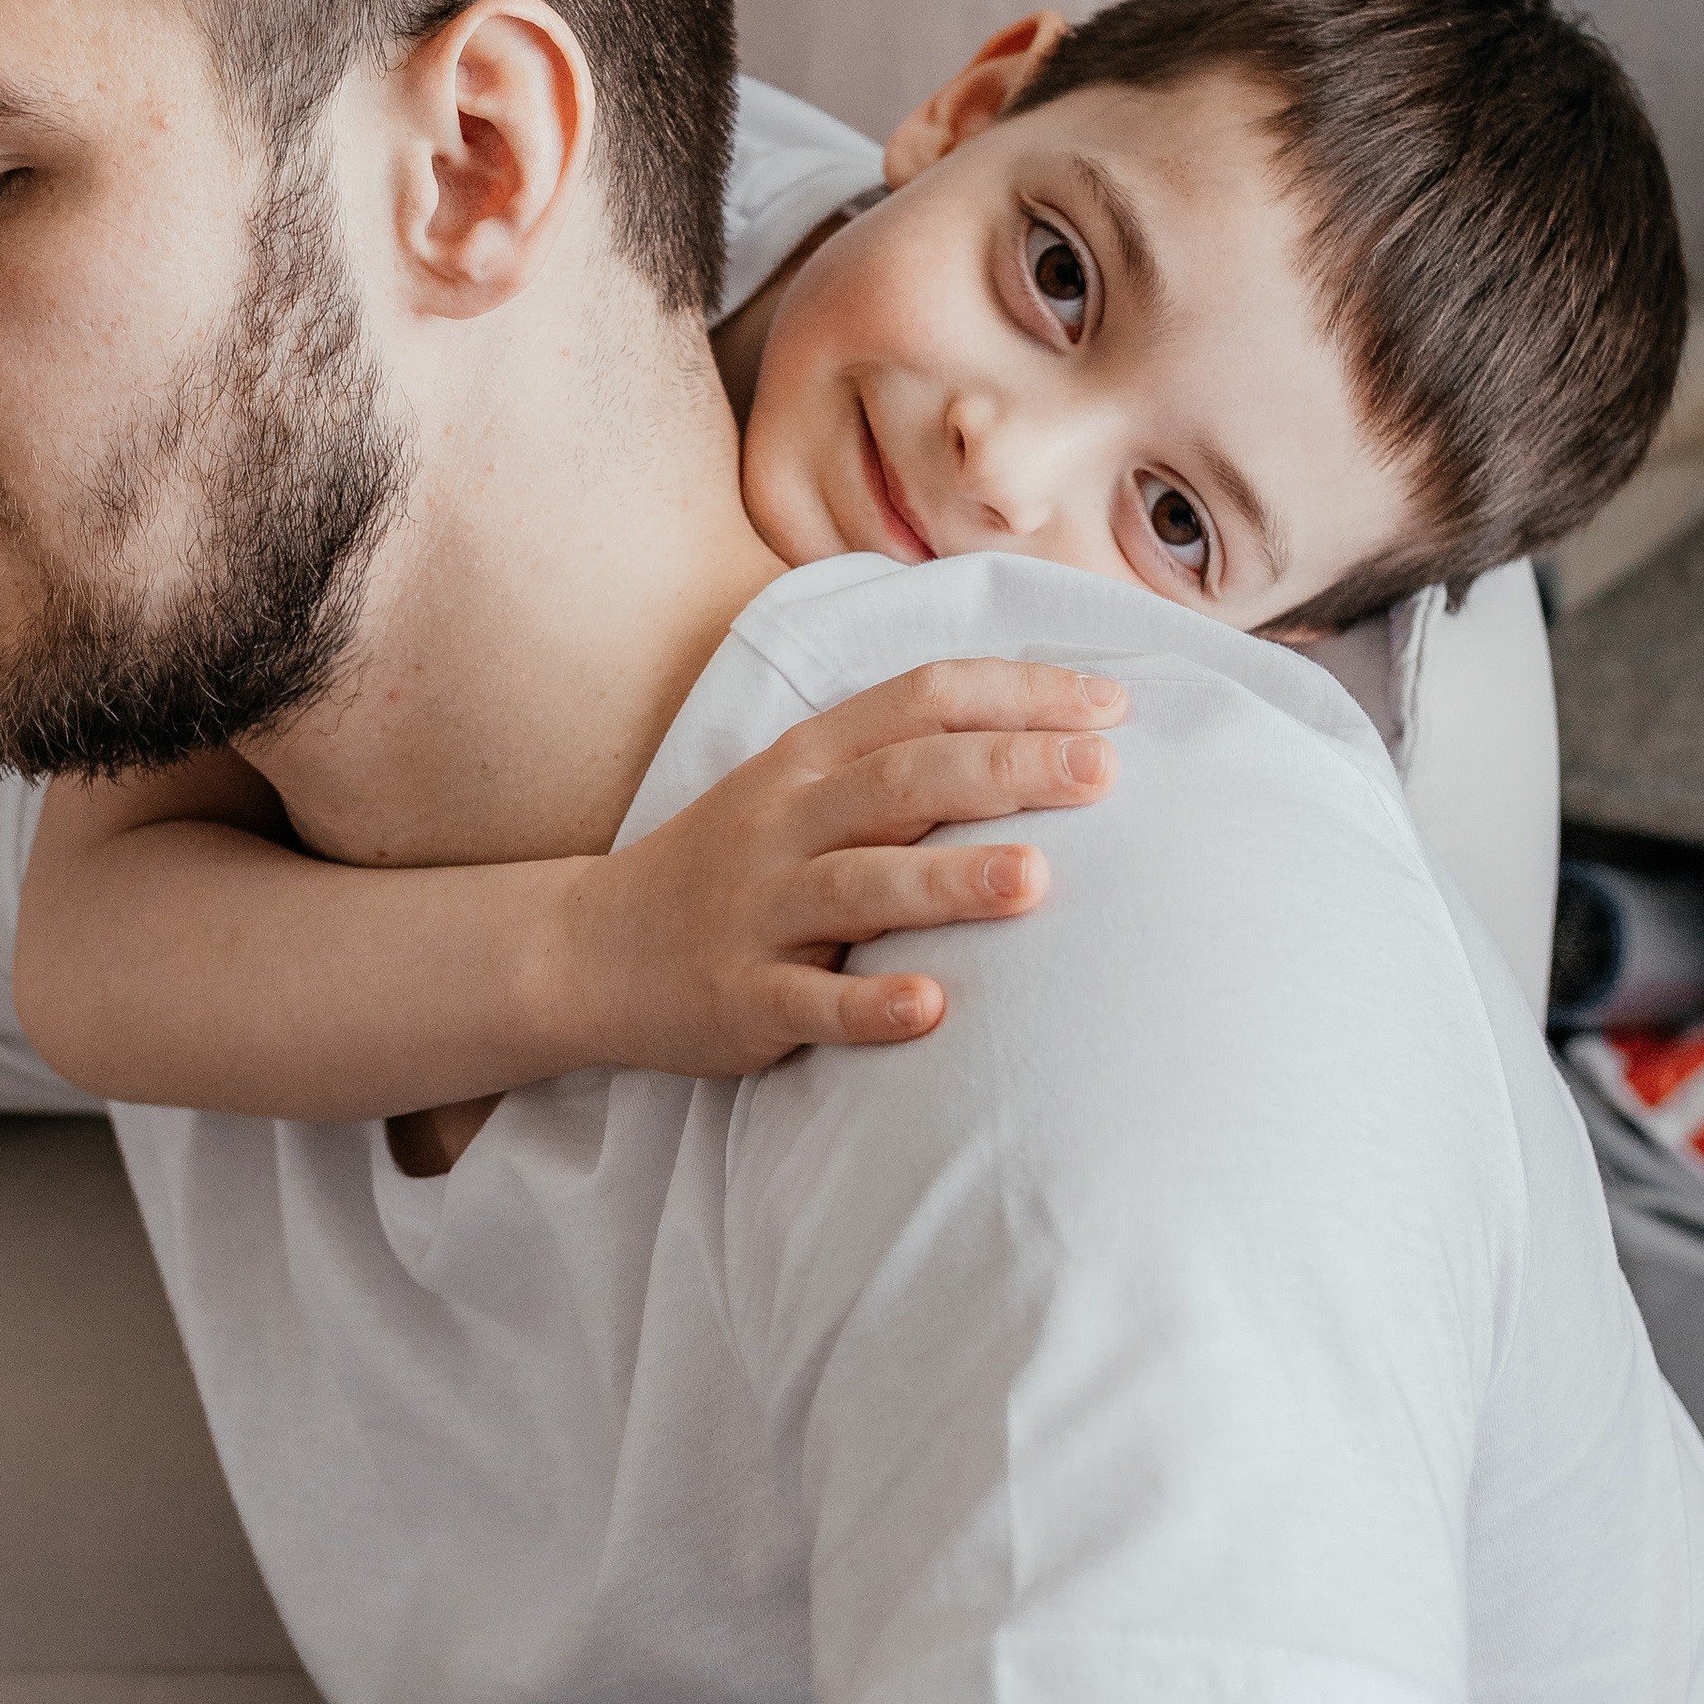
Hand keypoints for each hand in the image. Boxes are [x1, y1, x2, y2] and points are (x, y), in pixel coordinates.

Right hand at [573, 657, 1124, 1073]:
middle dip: (1007, 770)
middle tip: (1102, 773)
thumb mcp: (801, 788)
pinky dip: (869, 1005)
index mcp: (808, 759)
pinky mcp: (742, 998)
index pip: (920, 700)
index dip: (1018, 694)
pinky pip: (810, 1003)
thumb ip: (902, 760)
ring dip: (947, 882)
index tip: (1112, 705)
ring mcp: (759, 910)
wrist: (592, 950)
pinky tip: (933, 1010)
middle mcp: (785, 822)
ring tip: (1033, 880)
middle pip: (903, 780)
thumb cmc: (735, 865)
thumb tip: (1049, 736)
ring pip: (859, 886)